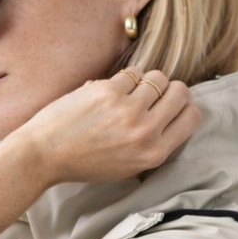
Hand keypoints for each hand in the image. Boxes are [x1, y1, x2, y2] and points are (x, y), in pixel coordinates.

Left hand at [11, 66, 201, 185]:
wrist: (45, 155)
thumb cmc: (84, 162)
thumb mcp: (127, 166)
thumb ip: (152, 143)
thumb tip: (173, 112)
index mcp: (154, 154)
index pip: (192, 116)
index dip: (183, 106)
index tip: (169, 105)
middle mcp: (145, 132)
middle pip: (180, 92)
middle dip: (168, 90)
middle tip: (148, 96)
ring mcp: (128, 110)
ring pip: (158, 77)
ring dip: (145, 81)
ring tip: (128, 93)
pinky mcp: (109, 92)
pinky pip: (132, 72)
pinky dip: (124, 78)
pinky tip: (109, 91)